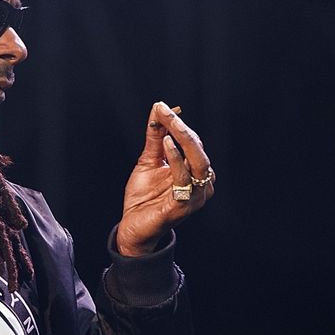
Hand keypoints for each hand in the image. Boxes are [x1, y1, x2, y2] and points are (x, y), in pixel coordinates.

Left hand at [116, 101, 215, 255]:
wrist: (133, 226)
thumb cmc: (144, 197)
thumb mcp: (149, 161)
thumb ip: (155, 138)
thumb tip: (159, 110)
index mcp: (196, 172)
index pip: (192, 143)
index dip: (177, 124)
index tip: (161, 107)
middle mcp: (201, 183)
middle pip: (198, 150)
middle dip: (182, 128)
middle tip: (167, 111)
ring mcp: (195, 196)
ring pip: (198, 162)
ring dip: (183, 140)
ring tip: (170, 123)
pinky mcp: (183, 206)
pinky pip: (183, 179)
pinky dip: (176, 159)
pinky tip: (167, 144)